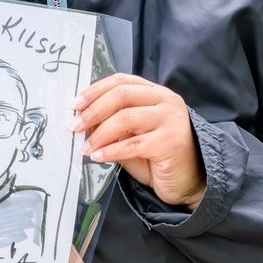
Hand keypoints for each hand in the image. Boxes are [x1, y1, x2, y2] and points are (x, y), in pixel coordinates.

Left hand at [69, 73, 205, 209]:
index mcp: (155, 93)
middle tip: (74, 126)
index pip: (121, 81)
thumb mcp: (131, 134)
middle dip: (93, 110)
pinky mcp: (170, 142)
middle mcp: (166, 100)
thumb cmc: (157, 156)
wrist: (188, 181)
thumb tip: (81, 120)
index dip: (95, 90)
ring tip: (85, 147)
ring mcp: (171, 120)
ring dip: (99, 134)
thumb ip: (112, 124)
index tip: (74, 105)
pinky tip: (98, 157)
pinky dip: (111, 150)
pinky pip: (133, 144)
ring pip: (125, 118)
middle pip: (122, 95)